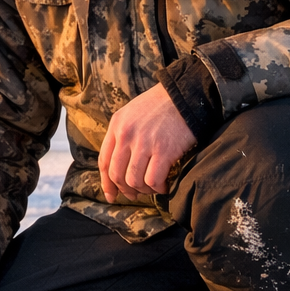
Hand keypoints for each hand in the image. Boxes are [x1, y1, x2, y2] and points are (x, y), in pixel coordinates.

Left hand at [99, 83, 196, 201]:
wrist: (185, 95)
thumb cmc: (161, 105)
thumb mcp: (132, 113)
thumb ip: (123, 134)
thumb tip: (120, 164)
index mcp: (116, 125)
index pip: (104, 161)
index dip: (106, 183)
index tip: (111, 195)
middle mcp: (126, 135)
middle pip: (117, 174)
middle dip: (125, 190)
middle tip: (136, 195)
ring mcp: (144, 143)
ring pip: (134, 180)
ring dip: (144, 189)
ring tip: (153, 187)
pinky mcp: (163, 150)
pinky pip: (153, 180)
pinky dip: (158, 187)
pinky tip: (164, 185)